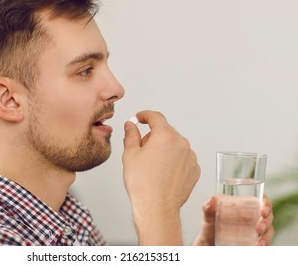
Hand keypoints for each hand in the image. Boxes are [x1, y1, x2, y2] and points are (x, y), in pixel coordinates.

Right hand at [122, 110, 199, 244]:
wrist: (157, 208)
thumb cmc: (143, 184)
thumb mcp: (130, 155)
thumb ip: (131, 135)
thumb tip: (131, 125)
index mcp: (165, 136)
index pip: (156, 117)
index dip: (145, 115)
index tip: (140, 117)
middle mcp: (181, 144)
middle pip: (165, 132)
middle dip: (153, 137)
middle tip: (141, 150)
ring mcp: (190, 157)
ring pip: (174, 145)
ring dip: (164, 149)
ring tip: (152, 166)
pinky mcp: (194, 170)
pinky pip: (182, 158)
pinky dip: (173, 160)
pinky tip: (162, 173)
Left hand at [193, 194, 274, 245]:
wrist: (208, 243)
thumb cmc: (212, 226)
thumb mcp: (208, 216)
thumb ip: (208, 207)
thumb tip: (211, 200)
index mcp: (245, 206)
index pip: (261, 201)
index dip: (266, 204)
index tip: (263, 211)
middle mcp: (253, 217)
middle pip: (268, 217)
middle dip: (266, 222)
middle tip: (258, 229)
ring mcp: (256, 231)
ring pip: (269, 231)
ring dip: (266, 237)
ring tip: (259, 243)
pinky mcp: (255, 242)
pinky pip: (265, 243)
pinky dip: (264, 245)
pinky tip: (257, 247)